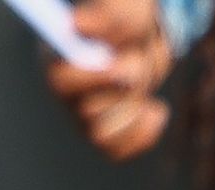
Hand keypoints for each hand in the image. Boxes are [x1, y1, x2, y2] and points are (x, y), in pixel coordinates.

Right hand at [46, 0, 174, 160]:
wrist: (140, 37)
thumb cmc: (127, 19)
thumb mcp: (125, 9)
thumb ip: (107, 16)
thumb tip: (78, 24)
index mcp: (60, 61)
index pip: (62, 82)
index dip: (92, 80)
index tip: (118, 68)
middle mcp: (66, 94)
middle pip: (87, 112)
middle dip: (125, 88)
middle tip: (137, 64)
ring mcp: (82, 117)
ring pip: (101, 135)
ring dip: (132, 110)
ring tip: (144, 89)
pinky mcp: (103, 133)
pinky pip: (116, 151)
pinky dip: (142, 134)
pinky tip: (154, 110)